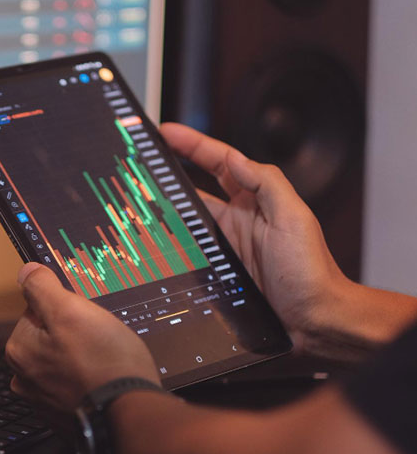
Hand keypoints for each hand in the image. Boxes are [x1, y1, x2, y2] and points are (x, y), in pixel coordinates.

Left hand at [6, 263, 158, 414]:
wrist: (132, 416)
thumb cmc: (104, 364)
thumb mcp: (71, 311)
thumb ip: (42, 288)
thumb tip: (26, 271)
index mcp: (19, 350)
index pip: (38, 310)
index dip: (66, 308)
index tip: (84, 318)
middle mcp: (25, 379)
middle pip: (51, 337)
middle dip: (75, 334)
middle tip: (100, 340)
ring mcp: (46, 401)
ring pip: (66, 361)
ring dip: (85, 358)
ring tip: (108, 361)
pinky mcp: (68, 416)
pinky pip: (78, 386)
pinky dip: (91, 381)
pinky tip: (107, 380)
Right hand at [160, 123, 347, 353]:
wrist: (314, 320)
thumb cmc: (311, 270)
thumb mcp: (293, 219)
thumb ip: (267, 184)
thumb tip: (235, 158)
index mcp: (256, 200)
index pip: (220, 163)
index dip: (193, 145)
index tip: (166, 132)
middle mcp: (239, 219)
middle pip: (198, 186)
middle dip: (171, 170)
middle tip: (143, 161)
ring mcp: (226, 245)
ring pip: (188, 219)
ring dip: (166, 207)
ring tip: (138, 196)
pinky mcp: (218, 270)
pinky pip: (188, 251)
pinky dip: (170, 243)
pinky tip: (151, 241)